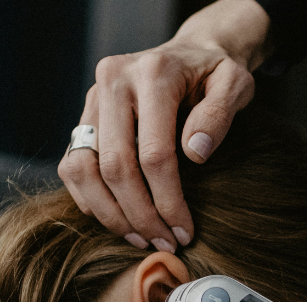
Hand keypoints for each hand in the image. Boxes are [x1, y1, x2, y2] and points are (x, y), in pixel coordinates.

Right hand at [59, 0, 269, 251]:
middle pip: (114, 167)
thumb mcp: (235, 83)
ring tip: (140, 238)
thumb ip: (220, 113)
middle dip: (139, 215)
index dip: (168, 201)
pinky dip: (91, 200)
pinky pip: (71, 167)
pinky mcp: (83, 116)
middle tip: (163, 243)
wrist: (190, 52)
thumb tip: (194, 154)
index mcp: (152, 73)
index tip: (185, 230)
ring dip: (110, 214)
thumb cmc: (215, 74)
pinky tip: (121, 220)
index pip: (153, 153)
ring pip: (82, 170)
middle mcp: (112, 81)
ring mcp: (92, 99)